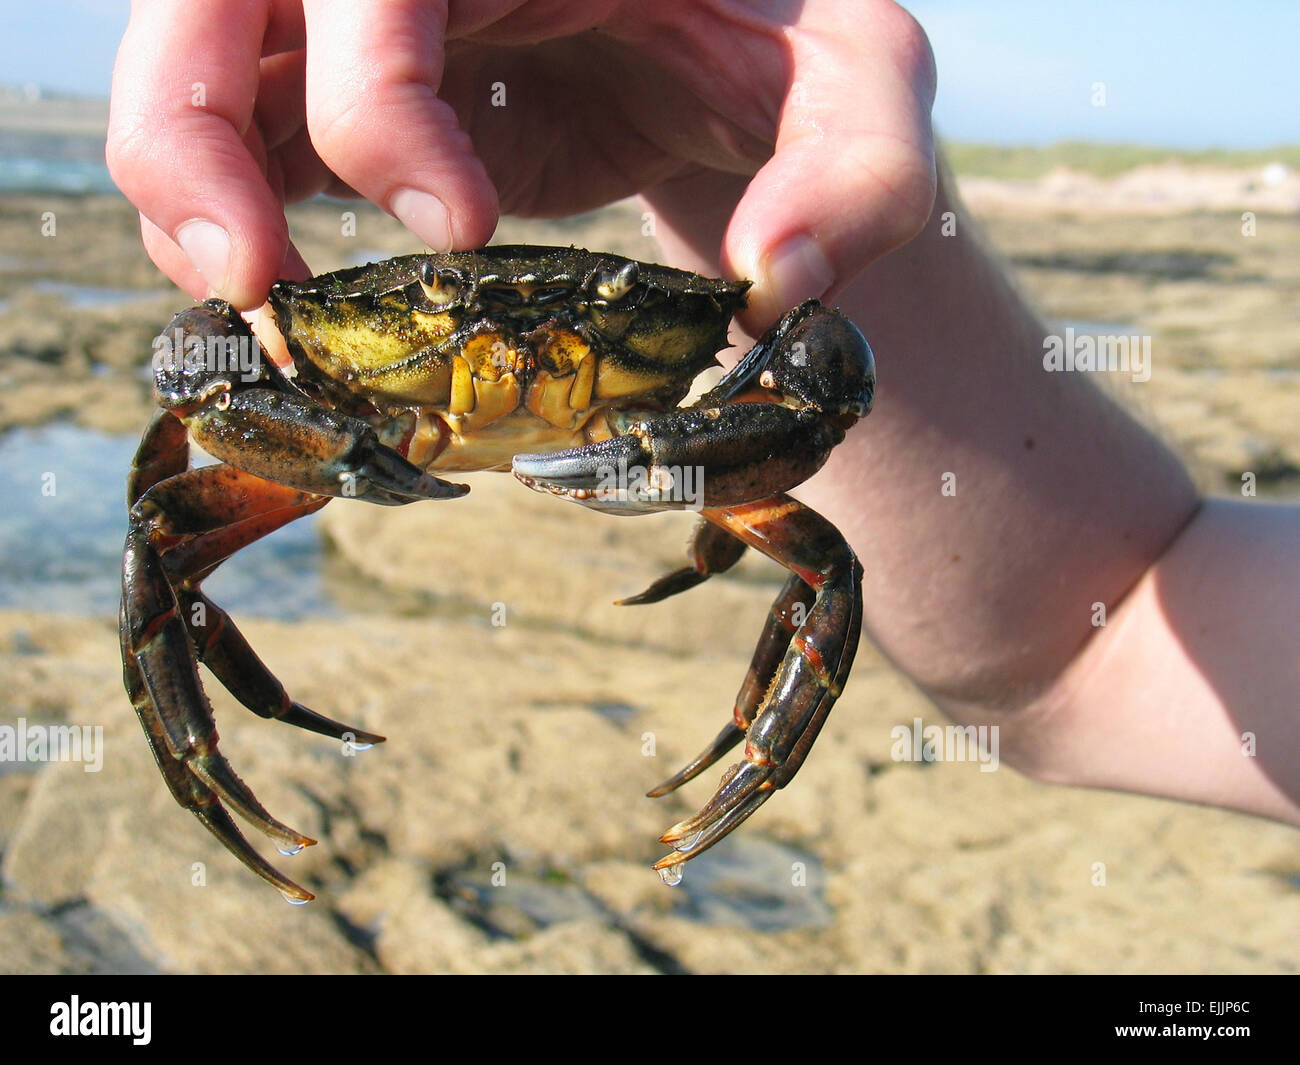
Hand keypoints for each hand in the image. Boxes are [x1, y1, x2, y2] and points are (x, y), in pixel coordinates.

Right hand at [107, 0, 936, 323]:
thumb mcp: (861, 86)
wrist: (733, 61)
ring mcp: (369, 23)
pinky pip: (242, 133)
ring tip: (253, 302)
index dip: (379, 90)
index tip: (465, 228)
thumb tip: (776, 282)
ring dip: (184, 186)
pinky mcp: (355, 96)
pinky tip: (279, 296)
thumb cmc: (790, 48)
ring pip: (193, 59)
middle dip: (198, 129)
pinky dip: (226, 217)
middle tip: (252, 280)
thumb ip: (857, 171)